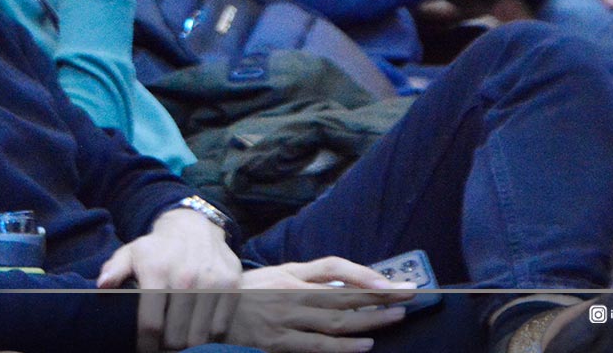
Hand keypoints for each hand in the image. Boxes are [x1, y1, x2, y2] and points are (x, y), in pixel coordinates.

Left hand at [96, 207, 242, 352]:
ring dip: (188, 345)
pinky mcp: (231, 285)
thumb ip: (115, 269)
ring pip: (199, 336)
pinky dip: (210, 337)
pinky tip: (198, 332)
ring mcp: (212, 281)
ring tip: (179, 342)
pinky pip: (220, 327)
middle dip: (166, 348)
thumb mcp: (131, 252)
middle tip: (162, 347)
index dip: (146, 346)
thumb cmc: (157, 247)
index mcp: (156, 270)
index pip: (151, 324)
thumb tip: (102, 286)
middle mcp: (185, 277)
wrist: (194, 225)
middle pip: (176, 336)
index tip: (144, 351)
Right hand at [226, 258, 413, 352]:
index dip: (363, 274)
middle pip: (342, 294)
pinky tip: (365, 344)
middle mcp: (289, 291)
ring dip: (370, 319)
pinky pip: (318, 345)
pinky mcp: (277, 341)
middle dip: (379, 296)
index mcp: (289, 273)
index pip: (333, 267)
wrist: (204, 311)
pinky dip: (344, 345)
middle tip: (409, 296)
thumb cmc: (244, 294)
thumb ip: (305, 279)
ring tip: (396, 316)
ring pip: (336, 320)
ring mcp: (284, 317)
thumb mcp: (273, 276)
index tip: (389, 281)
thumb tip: (343, 283)